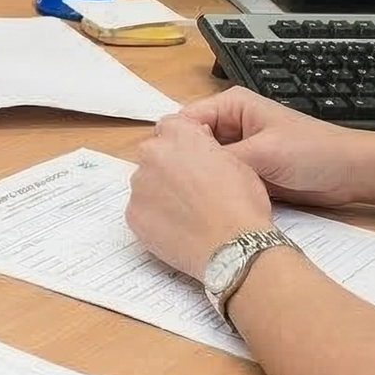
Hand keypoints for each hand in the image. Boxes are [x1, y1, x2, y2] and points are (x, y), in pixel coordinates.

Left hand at [127, 114, 274, 277]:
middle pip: (154, 154)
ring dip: (159, 191)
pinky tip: (176, 228)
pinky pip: (140, 209)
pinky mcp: (133, 214)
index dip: (182, 143)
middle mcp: (153, 154)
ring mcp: (140, 184)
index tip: (190, 158)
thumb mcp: (236, 160)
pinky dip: (153, 216)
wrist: (233, 248)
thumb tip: (198, 142)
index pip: (170, 126)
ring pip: (146, 182)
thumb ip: (207, 145)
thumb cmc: (241, 206)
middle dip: (168, 167)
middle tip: (190, 189)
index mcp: (179, 135)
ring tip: (186, 213)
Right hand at [176, 87, 368, 208]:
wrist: (349, 174)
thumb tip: (187, 166)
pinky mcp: (247, 172)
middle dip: (183, 163)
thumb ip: (224, 157)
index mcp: (231, 105)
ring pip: (204, 165)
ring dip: (199, 179)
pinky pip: (221, 180)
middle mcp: (231, 124)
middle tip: (173, 189)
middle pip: (191, 143)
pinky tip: (206, 205)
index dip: (173, 143)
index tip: (163, 169)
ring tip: (186, 200)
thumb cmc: (313, 152)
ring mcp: (239, 150)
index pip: (185, 120)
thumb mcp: (264, 152)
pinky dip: (214, 190)